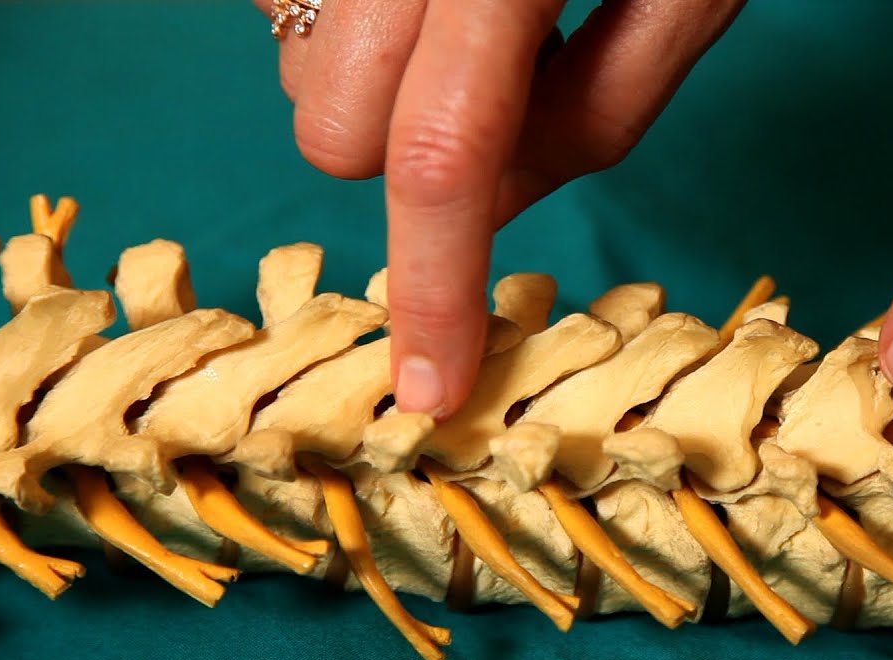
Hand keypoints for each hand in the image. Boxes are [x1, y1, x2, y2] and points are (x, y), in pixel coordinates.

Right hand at [257, 0, 742, 417]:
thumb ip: (601, 111)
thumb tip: (494, 204)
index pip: (444, 153)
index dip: (437, 285)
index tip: (431, 389)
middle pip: (329, 131)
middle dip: (411, 162)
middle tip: (505, 97)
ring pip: (300, 76)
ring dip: (384, 93)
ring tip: (478, 17)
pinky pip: (290, 13)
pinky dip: (360, 34)